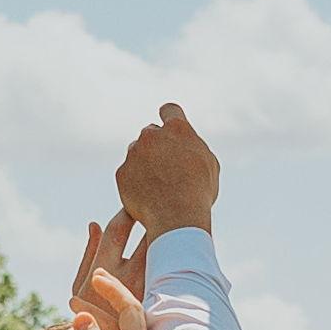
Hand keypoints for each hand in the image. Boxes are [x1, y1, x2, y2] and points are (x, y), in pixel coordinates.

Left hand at [114, 101, 220, 238]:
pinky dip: (134, 182)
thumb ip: (194, 147)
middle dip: (157, 146)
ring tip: (158, 186)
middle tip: (166, 167)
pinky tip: (147, 196)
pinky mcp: (122, 172)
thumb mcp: (208, 164)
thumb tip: (187, 144)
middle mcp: (152, 135)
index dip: (170, 118)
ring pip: (137, 153)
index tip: (168, 128)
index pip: (170, 110)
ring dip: (144, 163)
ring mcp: (134, 153)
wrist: (177, 218)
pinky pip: (128, 173)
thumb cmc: (198, 193)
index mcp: (177, 129)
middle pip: (151, 134)